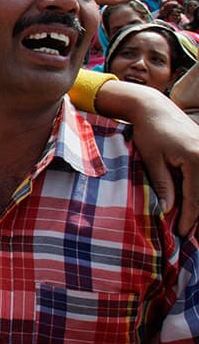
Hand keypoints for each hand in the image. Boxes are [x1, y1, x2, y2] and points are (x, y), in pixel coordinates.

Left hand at [99, 80, 198, 234]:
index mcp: (196, 158)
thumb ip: (163, 185)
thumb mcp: (152, 161)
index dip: (188, 218)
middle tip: (190, 235)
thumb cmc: (149, 133)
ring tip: (193, 225)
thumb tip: (168, 211)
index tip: (181, 233)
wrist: (154, 108)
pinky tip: (193, 205)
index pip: (195, 198)